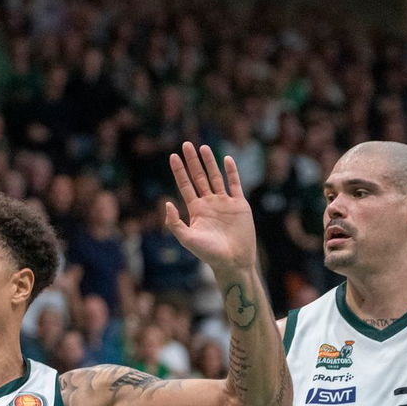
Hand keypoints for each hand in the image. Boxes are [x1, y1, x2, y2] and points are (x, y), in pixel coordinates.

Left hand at [165, 142, 256, 271]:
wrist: (232, 261)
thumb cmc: (208, 253)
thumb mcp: (187, 238)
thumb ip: (175, 222)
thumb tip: (167, 203)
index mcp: (196, 210)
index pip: (185, 185)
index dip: (179, 171)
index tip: (173, 156)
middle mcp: (209, 203)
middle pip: (199, 177)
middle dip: (192, 161)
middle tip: (186, 144)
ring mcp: (224, 202)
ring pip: (215, 177)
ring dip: (209, 162)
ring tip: (203, 147)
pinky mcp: (239, 204)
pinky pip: (234, 184)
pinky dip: (231, 172)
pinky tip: (226, 159)